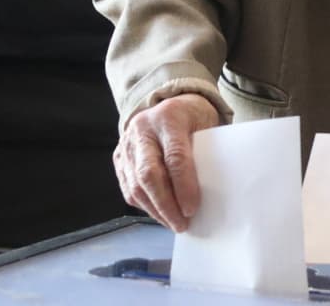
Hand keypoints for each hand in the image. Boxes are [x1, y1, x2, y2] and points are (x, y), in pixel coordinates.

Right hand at [113, 93, 220, 231]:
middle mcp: (142, 129)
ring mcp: (127, 144)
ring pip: (135, 185)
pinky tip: (160, 213)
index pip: (175, 156)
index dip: (183, 186)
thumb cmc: (193, 118)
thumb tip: (210, 193)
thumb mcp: (206, 125)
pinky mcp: (119, 157)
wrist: (168, 105)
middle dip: (166, 205)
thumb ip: (206, 152)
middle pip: (149, 174)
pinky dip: (144, 205)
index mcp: (169, 117)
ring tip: (173, 223)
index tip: (192, 209)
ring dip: (155, 210)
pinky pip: (128, 188)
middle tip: (181, 224)